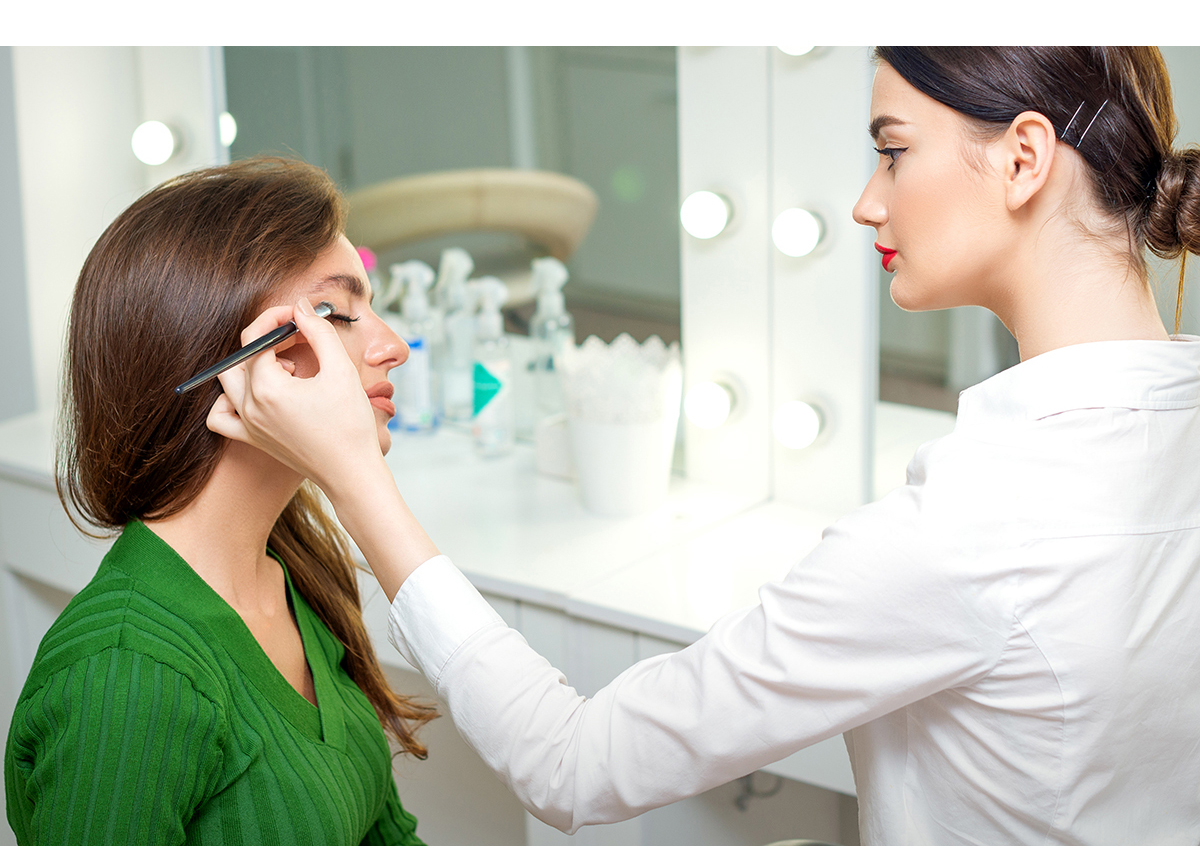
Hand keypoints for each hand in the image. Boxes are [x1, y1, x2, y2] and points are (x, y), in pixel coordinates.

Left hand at [207, 297, 385, 493]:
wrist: (352, 473)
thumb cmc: (351, 425)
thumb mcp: (341, 370)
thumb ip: (318, 332)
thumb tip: (301, 307)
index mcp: (267, 388)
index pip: (257, 337)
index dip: (277, 318)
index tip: (300, 315)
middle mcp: (249, 406)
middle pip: (241, 355)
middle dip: (268, 338)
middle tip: (299, 336)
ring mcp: (247, 425)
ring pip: (228, 381)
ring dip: (252, 365)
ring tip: (288, 369)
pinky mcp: (252, 439)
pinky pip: (222, 415)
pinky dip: (231, 399)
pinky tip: (258, 394)